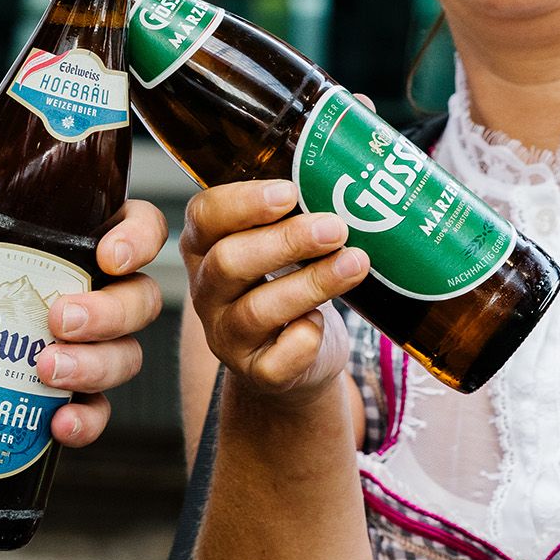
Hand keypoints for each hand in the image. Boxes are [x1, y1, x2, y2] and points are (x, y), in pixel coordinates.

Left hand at [0, 179, 167, 447]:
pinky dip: (85, 421)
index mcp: (78, 241)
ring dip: (94, 366)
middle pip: (140, 299)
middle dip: (110, 313)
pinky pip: (98, 411)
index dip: (139, 239)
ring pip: (126, 356)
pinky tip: (58, 423)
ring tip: (46, 369)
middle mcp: (95, 292)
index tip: (110, 256)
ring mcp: (88, 347)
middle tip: (60, 319)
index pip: (139, 226)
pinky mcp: (69, 395)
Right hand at [182, 180, 367, 400]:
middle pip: (228, 261)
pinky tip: (322, 323)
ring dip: (312, 283)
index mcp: (206, 247)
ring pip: (257, 310)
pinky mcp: (257, 372)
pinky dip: (305, 338)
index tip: (289, 191)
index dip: (243, 203)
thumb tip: (346, 186)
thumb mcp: (281, 245)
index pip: (205, 216)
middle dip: (287, 241)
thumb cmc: (288, 284)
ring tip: (355, 263)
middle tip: (335, 226)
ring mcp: (227, 336)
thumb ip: (295, 216)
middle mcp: (207, 291)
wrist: (296, 359)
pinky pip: (278, 360)